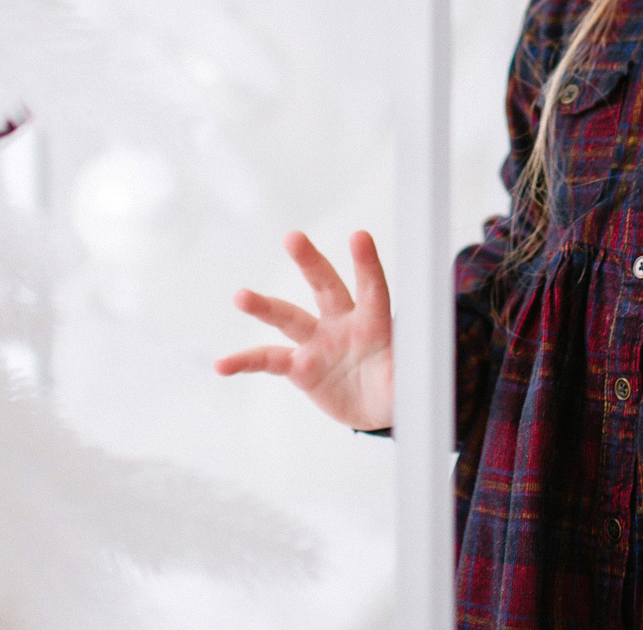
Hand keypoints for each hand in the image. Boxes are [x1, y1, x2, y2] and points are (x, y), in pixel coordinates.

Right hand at [213, 229, 394, 430]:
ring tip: (241, 296)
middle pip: (326, 286)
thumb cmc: (399, 387)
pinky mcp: (300, 366)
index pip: (373, 289)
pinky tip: (222, 365)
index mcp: (375, 323)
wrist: (377, 407)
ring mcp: (318, 342)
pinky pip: (267, 360)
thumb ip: (410, 374)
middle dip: (310, 262)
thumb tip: (420, 375)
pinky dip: (244, 362)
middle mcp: (343, 323)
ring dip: (264, 306)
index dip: (367, 265)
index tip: (359, 236)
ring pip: (289, 317)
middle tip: (293, 237)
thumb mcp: (412, 383)